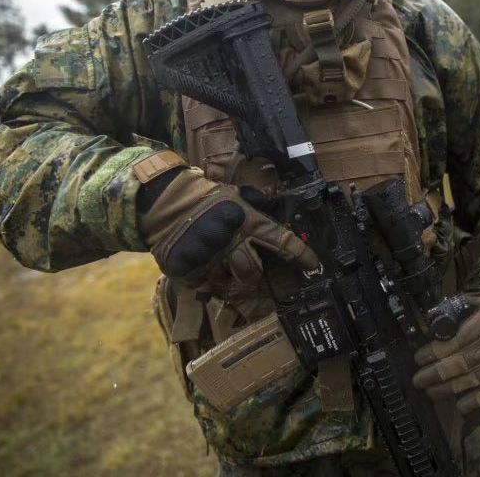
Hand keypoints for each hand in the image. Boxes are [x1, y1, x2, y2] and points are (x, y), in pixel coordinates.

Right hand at [139, 167, 317, 286]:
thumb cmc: (204, 197)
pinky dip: (203, 280)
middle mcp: (231, 240)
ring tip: (217, 268)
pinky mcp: (188, 269)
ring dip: (225, 279)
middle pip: (252, 273)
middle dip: (251, 278)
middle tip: (246, 275)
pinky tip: (198, 265)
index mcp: (247, 221)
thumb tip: (275, 202)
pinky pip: (203, 285)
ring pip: (227, 283)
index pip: (282, 241)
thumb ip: (254, 203)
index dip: (301, 255)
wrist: (165, 202)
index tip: (314, 266)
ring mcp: (209, 256)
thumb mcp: (233, 194)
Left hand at [412, 294, 479, 414]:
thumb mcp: (466, 302)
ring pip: (477, 377)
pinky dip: (477, 399)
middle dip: (439, 372)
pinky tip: (461, 406)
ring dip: (452, 387)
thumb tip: (431, 329)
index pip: (459, 339)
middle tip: (419, 380)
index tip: (419, 358)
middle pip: (466, 360)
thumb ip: (449, 312)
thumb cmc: (479, 310)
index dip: (438, 351)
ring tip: (431, 391)